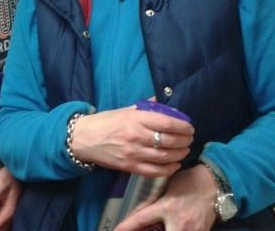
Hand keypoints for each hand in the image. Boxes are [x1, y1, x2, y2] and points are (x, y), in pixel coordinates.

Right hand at [71, 105, 193, 176]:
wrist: (84, 138)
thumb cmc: (105, 122)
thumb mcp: (124, 110)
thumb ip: (145, 107)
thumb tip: (163, 102)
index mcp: (135, 119)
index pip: (166, 122)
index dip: (182, 126)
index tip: (189, 127)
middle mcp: (136, 136)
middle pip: (169, 141)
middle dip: (185, 141)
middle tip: (190, 139)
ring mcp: (133, 153)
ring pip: (165, 157)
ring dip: (180, 154)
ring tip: (185, 150)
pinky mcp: (129, 166)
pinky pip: (155, 171)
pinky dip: (169, 169)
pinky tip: (175, 164)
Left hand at [114, 164, 217, 230]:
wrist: (214, 186)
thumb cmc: (187, 183)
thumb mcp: (166, 190)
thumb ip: (152, 204)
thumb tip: (136, 216)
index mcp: (167, 207)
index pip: (142, 219)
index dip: (126, 227)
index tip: (115, 230)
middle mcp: (180, 223)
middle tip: (141, 229)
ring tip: (157, 227)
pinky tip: (167, 228)